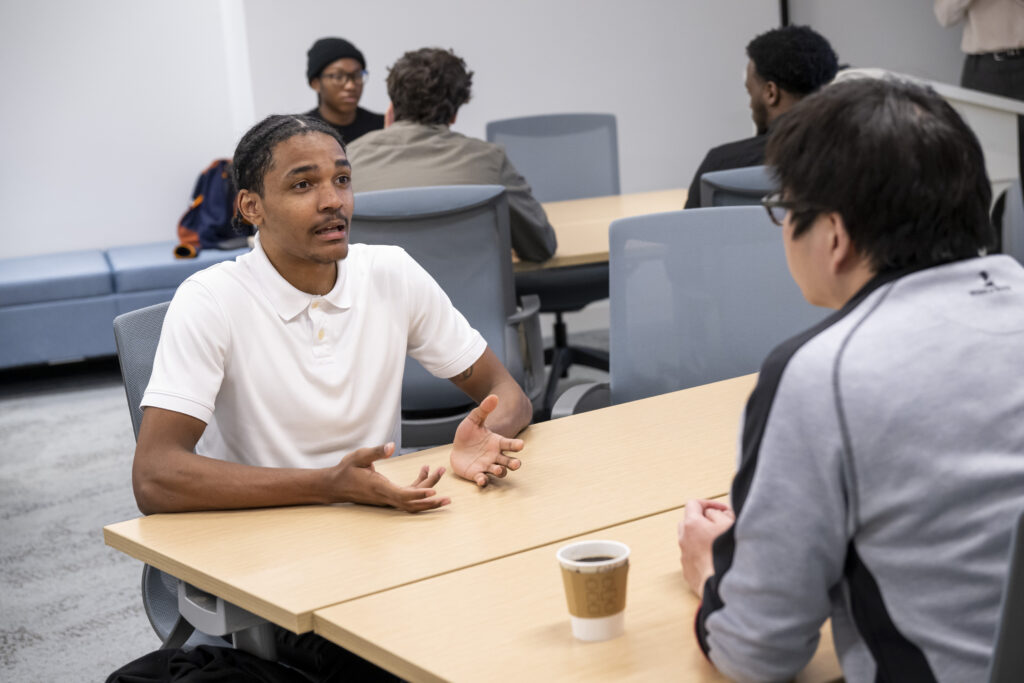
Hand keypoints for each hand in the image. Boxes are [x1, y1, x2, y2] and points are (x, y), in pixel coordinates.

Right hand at [329, 443, 449, 512]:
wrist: (335, 485)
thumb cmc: (346, 470)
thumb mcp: (358, 456)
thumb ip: (375, 451)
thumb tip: (390, 446)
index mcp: (379, 487)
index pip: (402, 495)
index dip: (418, 494)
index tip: (433, 492)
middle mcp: (385, 496)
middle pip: (412, 503)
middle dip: (431, 501)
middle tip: (449, 498)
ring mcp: (387, 498)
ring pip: (412, 501)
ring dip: (428, 492)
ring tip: (440, 473)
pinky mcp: (388, 496)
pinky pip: (407, 495)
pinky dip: (418, 486)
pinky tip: (424, 471)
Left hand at [450, 395, 523, 486]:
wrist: (457, 448)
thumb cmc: (468, 434)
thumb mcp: (474, 420)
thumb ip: (484, 409)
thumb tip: (493, 396)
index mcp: (497, 442)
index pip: (510, 444)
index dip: (516, 445)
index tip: (521, 445)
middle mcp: (495, 456)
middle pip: (509, 461)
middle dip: (514, 463)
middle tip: (516, 464)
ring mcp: (487, 466)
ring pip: (499, 471)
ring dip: (500, 471)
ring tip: (498, 469)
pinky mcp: (477, 474)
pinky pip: (482, 479)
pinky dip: (483, 481)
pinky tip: (482, 479)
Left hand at [677, 499, 735, 596]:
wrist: (723, 586)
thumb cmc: (728, 554)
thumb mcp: (730, 525)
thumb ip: (719, 514)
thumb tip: (713, 514)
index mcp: (692, 524)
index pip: (693, 504)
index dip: (709, 503)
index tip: (722, 510)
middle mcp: (684, 539)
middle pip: (689, 522)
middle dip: (703, 520)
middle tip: (720, 525)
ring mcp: (684, 557)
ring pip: (690, 541)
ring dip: (702, 539)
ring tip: (721, 545)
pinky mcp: (688, 573)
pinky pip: (693, 558)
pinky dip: (702, 556)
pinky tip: (717, 561)